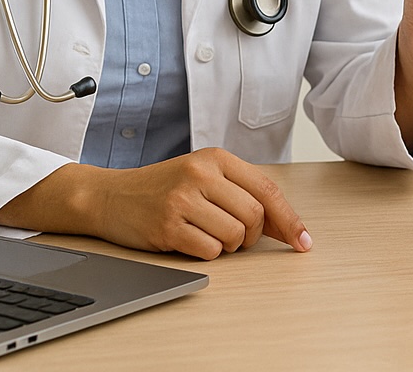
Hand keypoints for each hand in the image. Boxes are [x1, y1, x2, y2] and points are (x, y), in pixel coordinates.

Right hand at [0, 147, 309, 260]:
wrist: (109, 196)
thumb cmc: (162, 188)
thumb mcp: (203, 175)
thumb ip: (242, 192)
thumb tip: (285, 225)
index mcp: (215, 158)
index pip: (267, 191)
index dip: (289, 219)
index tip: (303, 240)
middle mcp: (200, 174)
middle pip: (254, 217)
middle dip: (252, 236)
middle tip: (238, 238)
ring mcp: (182, 200)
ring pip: (234, 237)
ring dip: (229, 246)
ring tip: (208, 234)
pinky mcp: (167, 226)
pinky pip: (210, 251)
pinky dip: (208, 253)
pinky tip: (190, 240)